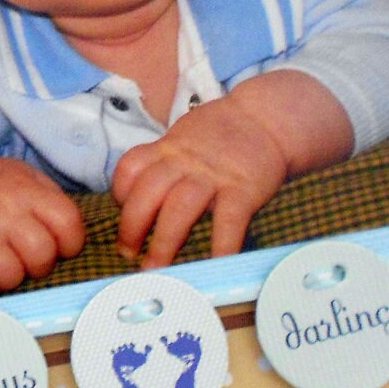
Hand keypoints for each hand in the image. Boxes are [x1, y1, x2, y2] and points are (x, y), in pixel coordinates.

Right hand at [0, 150, 84, 300]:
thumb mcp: (20, 176)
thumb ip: (50, 199)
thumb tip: (75, 238)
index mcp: (25, 190)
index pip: (69, 226)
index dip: (68, 244)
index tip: (54, 245)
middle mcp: (2, 211)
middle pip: (42, 257)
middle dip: (36, 264)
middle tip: (19, 256)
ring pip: (12, 278)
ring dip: (6, 279)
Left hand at [110, 71, 352, 267]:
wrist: (268, 119)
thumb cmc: (222, 136)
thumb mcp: (183, 138)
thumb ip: (163, 162)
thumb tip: (139, 195)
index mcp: (167, 149)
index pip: (130, 167)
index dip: (120, 190)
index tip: (121, 210)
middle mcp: (185, 161)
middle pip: (148, 192)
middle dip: (132, 226)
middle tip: (127, 253)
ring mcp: (214, 176)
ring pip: (179, 209)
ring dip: (163, 242)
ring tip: (154, 268)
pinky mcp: (244, 189)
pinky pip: (228, 221)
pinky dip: (220, 246)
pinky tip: (212, 266)